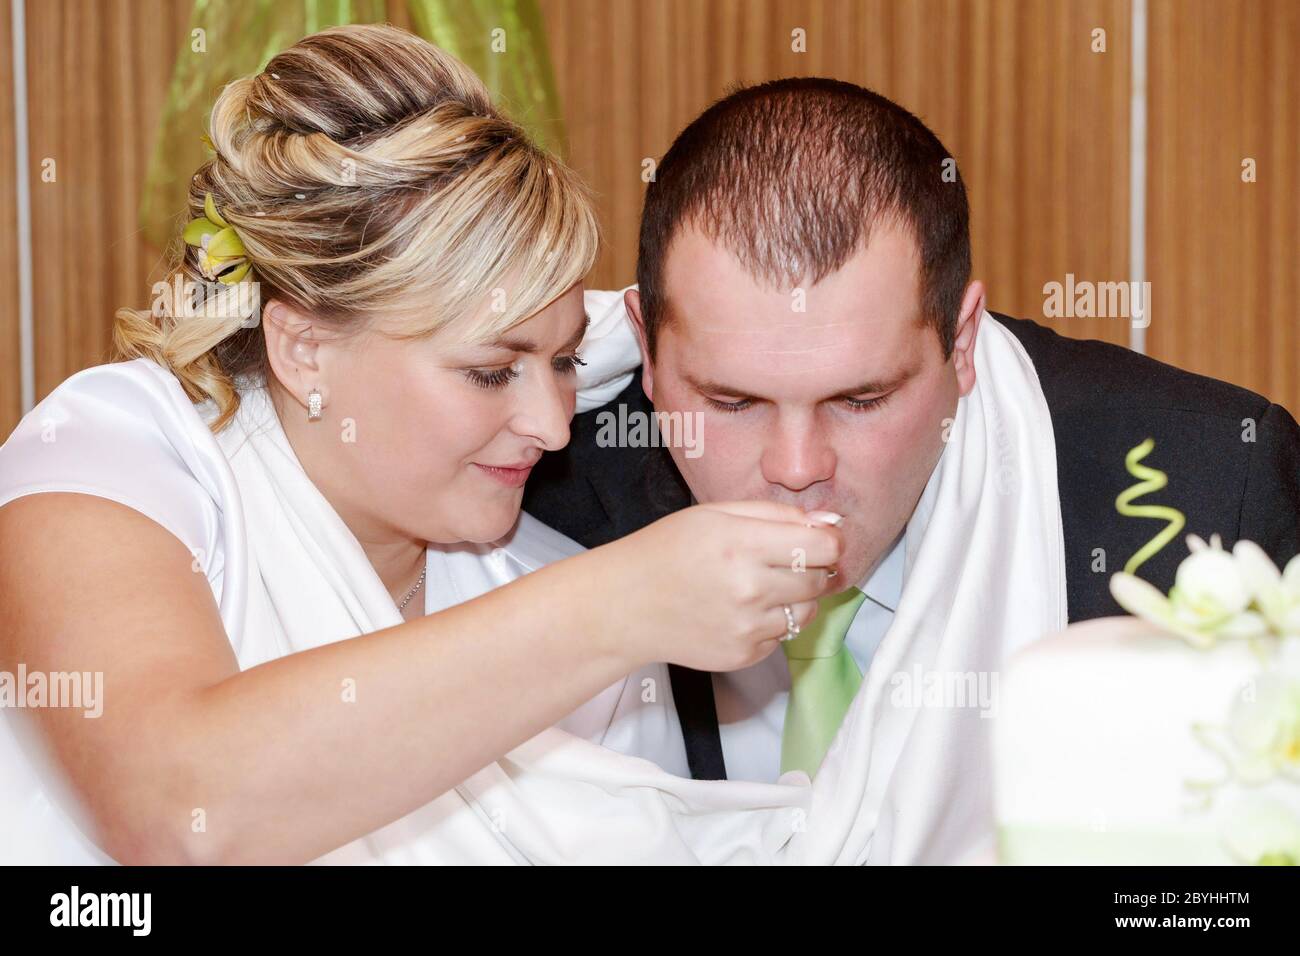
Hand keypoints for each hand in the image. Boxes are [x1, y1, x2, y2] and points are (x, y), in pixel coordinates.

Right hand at [590, 501, 844, 671]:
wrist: (626, 604)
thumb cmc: (668, 550)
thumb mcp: (716, 513)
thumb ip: (777, 514)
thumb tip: (828, 522)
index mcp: (744, 544)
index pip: (824, 547)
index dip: (830, 541)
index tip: (820, 540)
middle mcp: (750, 589)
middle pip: (821, 580)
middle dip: (812, 568)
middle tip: (782, 561)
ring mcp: (748, 627)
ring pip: (807, 612)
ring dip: (795, 598)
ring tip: (759, 586)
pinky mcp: (744, 655)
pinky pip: (781, 637)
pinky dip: (770, 624)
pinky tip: (739, 611)